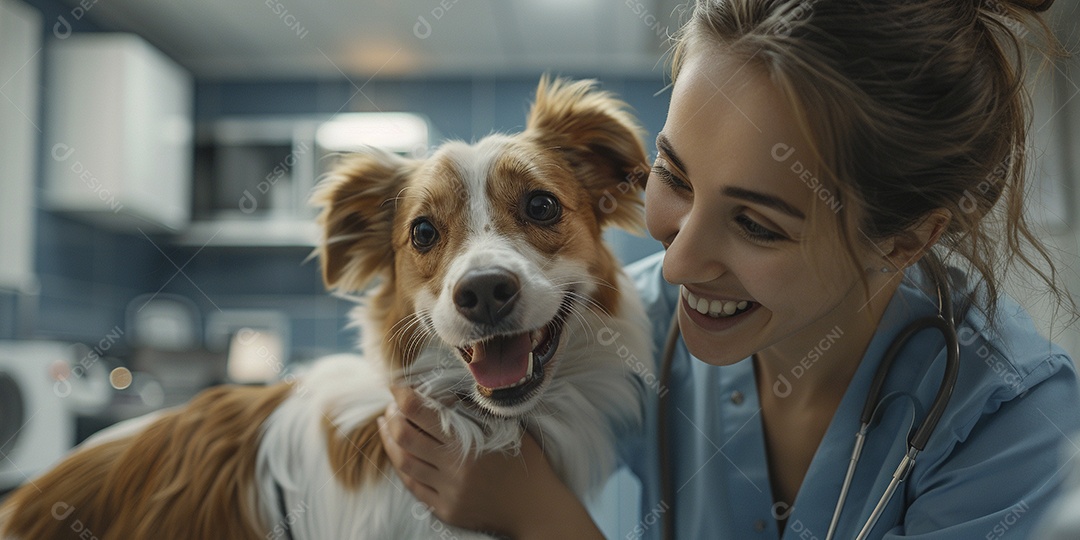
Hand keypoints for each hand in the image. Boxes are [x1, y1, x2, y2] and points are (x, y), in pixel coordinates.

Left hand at [378, 385, 603, 538]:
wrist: (536, 509)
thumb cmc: (526, 463)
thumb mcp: (505, 429)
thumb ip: (474, 413)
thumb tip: (443, 392)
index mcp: (468, 445)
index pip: (421, 413)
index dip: (403, 396)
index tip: (396, 385)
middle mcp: (453, 470)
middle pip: (405, 437)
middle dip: (393, 417)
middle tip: (392, 406)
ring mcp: (447, 493)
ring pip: (404, 463)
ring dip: (391, 441)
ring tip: (388, 426)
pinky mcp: (445, 510)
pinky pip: (414, 487)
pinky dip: (404, 467)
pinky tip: (401, 454)